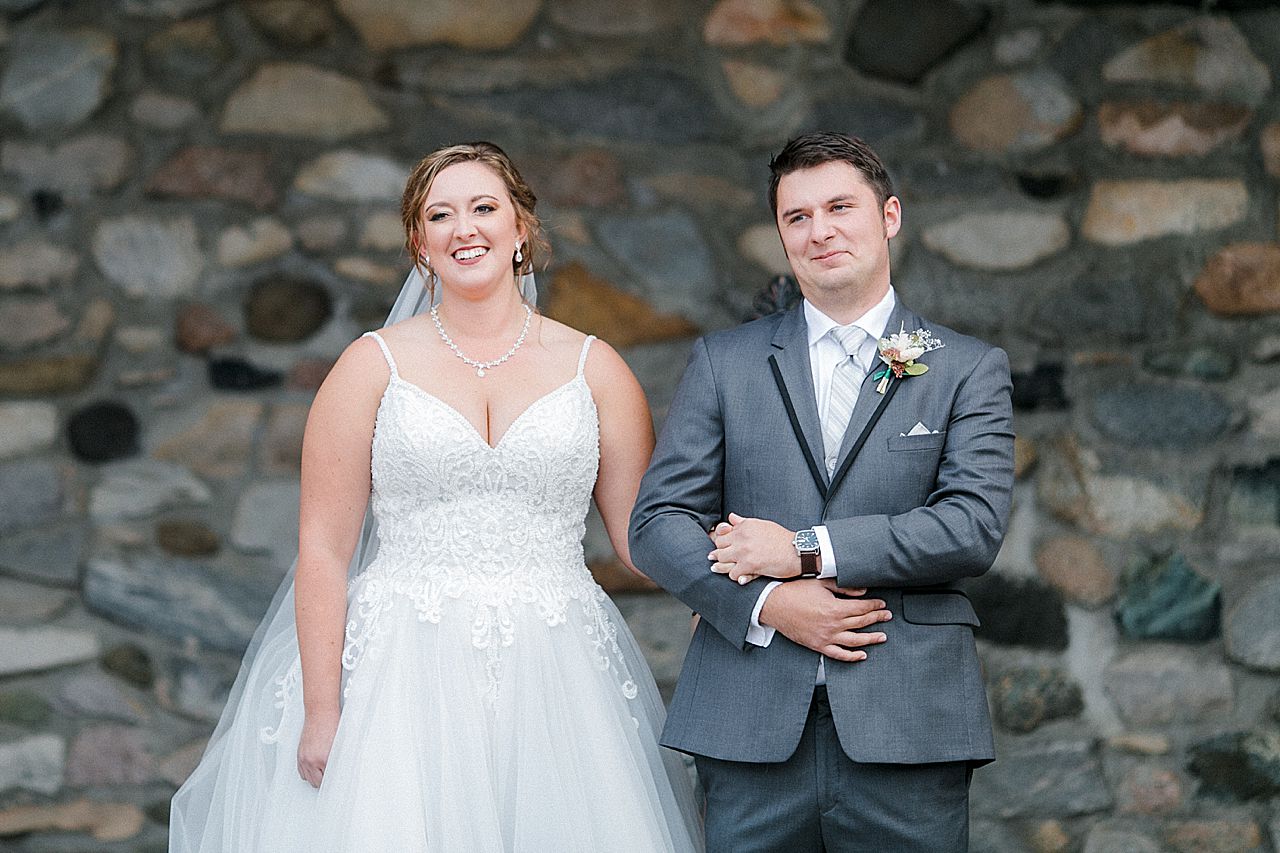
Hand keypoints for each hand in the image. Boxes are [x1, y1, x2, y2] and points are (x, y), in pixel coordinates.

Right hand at [297, 712, 338, 787]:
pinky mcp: (299, 754)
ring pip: (307, 778)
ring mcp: (304, 758)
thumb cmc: (332, 724)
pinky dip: (307, 772)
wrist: (321, 712)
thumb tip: (338, 769)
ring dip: (314, 778)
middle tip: (330, 778)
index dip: (332, 781)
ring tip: (322, 773)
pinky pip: (301, 771)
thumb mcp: (339, 745)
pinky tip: (313, 768)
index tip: (335, 782)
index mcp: (324, 759)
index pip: (327, 779)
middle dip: (323, 781)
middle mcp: (312, 760)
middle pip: (316, 782)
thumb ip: (336, 760)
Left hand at [708, 513, 799, 583]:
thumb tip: (731, 517)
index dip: (722, 543)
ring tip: (733, 568)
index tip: (725, 548)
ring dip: (726, 565)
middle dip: (722, 554)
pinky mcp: (749, 565)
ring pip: (722, 560)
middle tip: (727, 560)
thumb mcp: (762, 525)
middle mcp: (742, 537)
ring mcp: (744, 551)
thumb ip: (744, 522)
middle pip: (719, 547)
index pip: (721, 534)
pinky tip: (743, 575)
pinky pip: (733, 574)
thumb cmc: (782, 539)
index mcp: (744, 526)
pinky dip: (737, 576)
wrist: (797, 551)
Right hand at [759, 579, 890, 661]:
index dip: (875, 606)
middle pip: (862, 623)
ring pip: (855, 641)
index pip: (862, 608)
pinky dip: (852, 656)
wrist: (773, 605)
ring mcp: (825, 637)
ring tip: (882, 636)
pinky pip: (839, 655)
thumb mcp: (820, 583)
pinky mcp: (817, 645)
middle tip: (887, 616)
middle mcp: (833, 625)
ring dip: (871, 639)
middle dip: (877, 618)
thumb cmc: (794, 591)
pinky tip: (862, 655)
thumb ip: (843, 587)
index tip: (882, 604)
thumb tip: (862, 591)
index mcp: (835, 608)